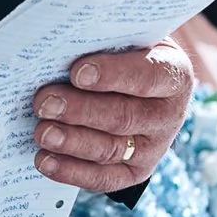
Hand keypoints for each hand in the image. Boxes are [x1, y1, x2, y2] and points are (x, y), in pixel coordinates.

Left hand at [26, 39, 193, 194]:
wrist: (139, 84)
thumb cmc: (124, 54)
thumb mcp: (125, 38)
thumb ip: (103, 42)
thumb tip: (60, 49)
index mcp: (173, 74)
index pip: (147, 76)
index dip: (113, 75)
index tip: (77, 72)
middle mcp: (169, 114)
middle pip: (123, 116)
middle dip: (80, 110)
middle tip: (45, 103)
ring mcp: (154, 148)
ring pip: (110, 149)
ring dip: (72, 142)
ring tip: (42, 132)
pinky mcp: (135, 172)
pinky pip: (103, 178)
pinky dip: (71, 171)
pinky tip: (45, 160)